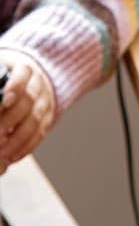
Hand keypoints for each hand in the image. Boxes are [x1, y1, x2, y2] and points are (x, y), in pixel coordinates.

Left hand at [0, 53, 55, 169]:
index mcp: (24, 69)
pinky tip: (12, 156)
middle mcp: (38, 84)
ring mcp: (45, 102)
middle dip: (10, 120)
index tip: (5, 100)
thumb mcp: (0, 72)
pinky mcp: (48, 118)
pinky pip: (40, 134)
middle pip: (28, 102)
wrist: (32, 79)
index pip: (22, 76)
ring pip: (35, 121)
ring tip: (1, 151)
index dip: (14, 87)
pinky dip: (26, 147)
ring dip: (17, 139)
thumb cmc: (7, 77)